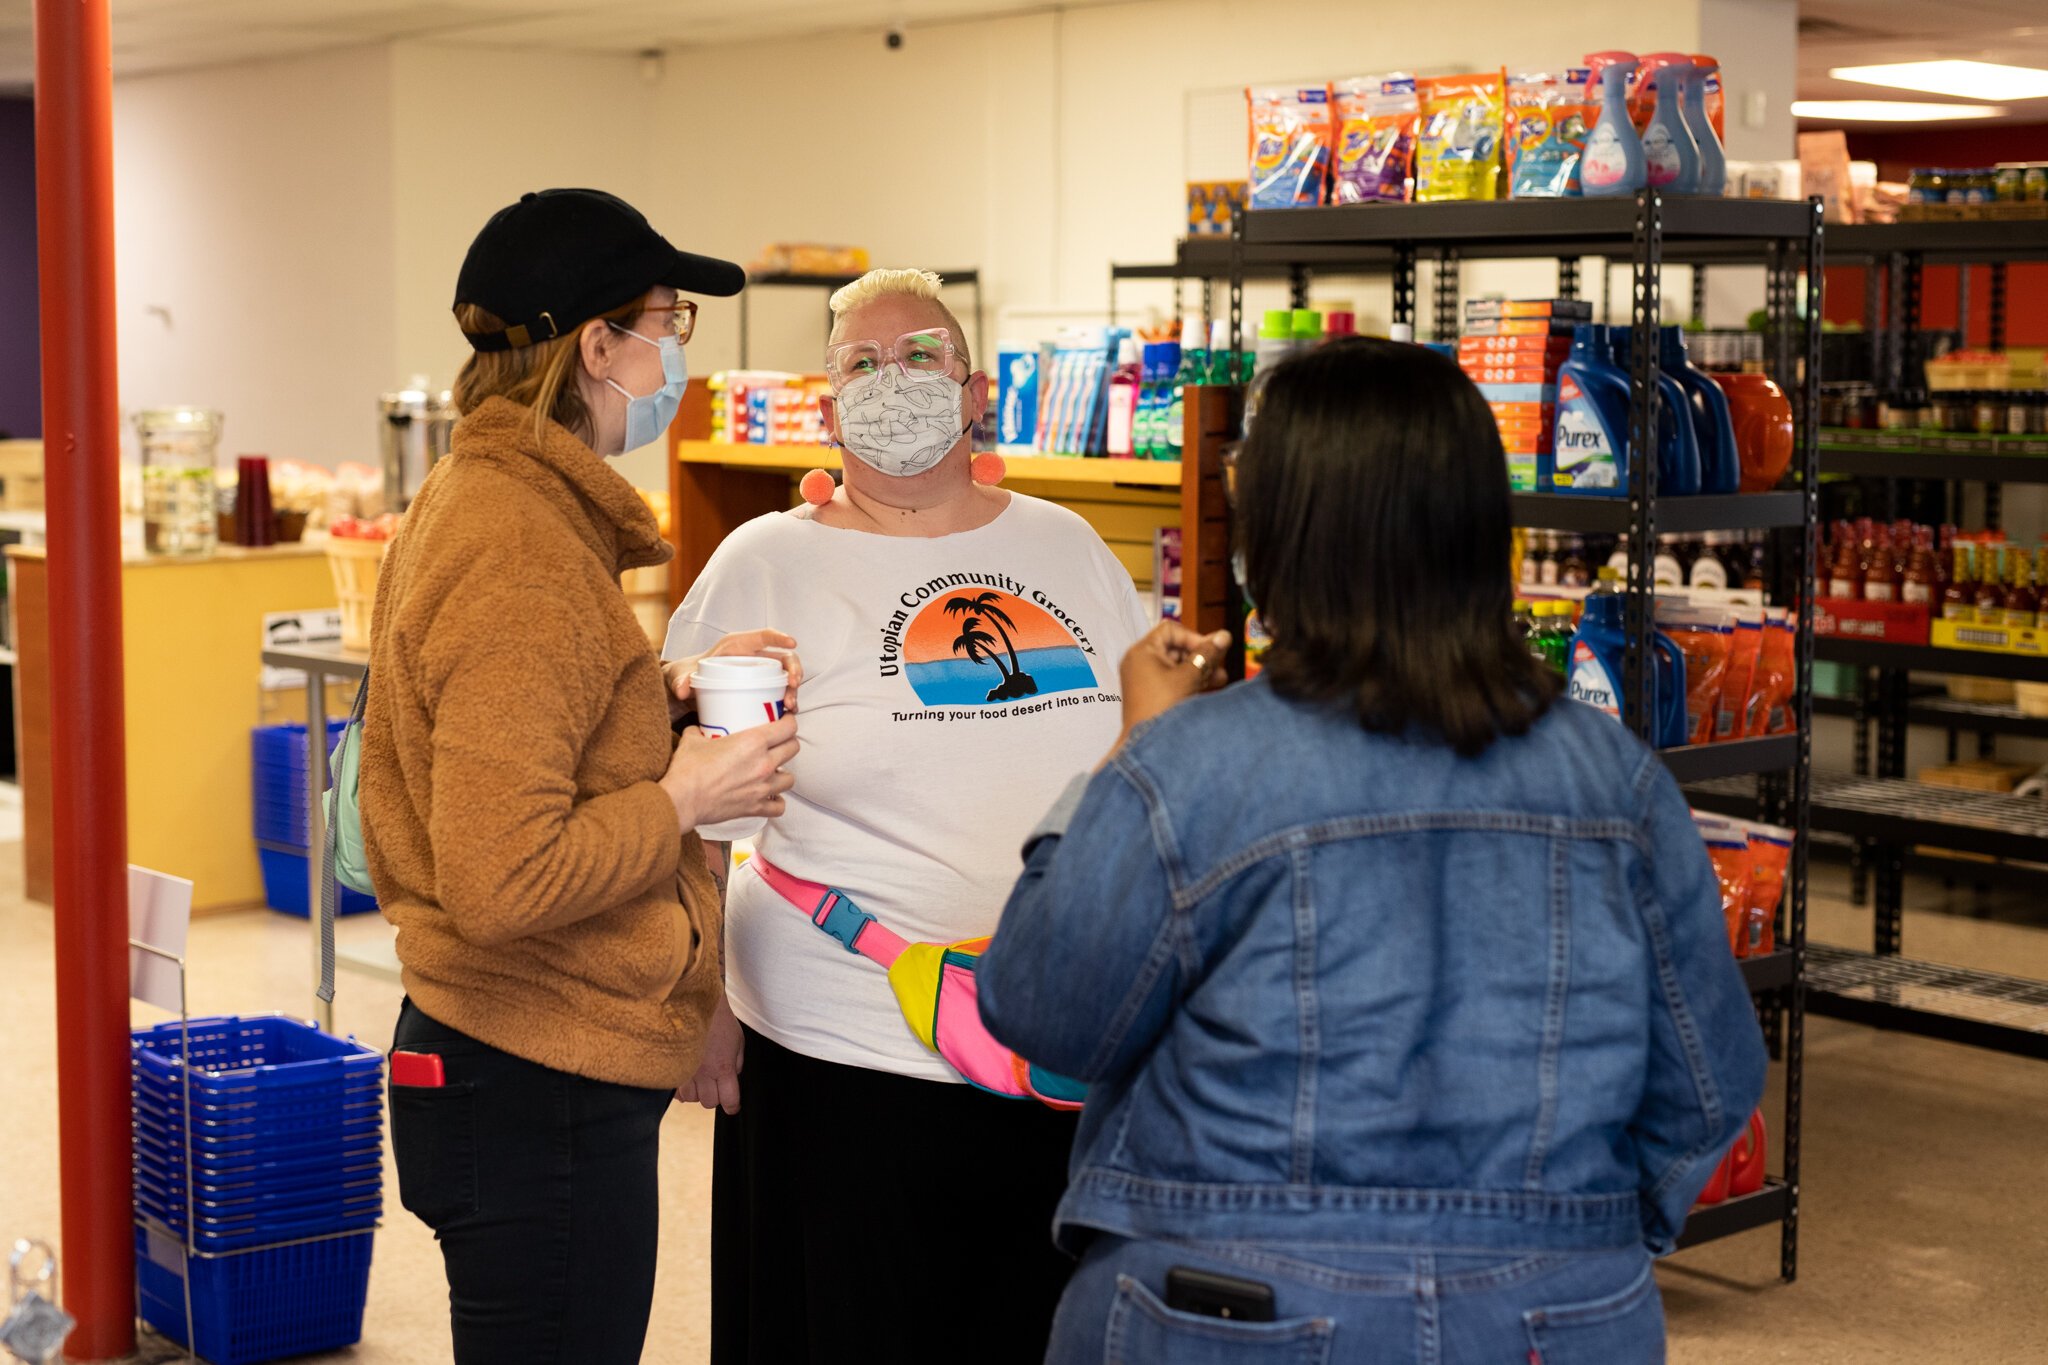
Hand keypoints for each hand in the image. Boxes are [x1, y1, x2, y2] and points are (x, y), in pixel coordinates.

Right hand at [660, 715, 799, 829]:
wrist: (682, 800)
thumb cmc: (687, 770)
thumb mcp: (693, 740)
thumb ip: (700, 731)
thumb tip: (698, 729)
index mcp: (753, 742)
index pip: (788, 728)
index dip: (789, 722)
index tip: (785, 720)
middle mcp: (763, 764)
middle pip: (793, 749)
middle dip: (788, 743)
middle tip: (778, 742)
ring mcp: (762, 787)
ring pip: (790, 779)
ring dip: (783, 773)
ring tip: (773, 771)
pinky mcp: (756, 807)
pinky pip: (779, 806)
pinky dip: (777, 802)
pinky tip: (770, 796)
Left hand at [664, 630, 803, 720]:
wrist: (689, 688)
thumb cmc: (689, 674)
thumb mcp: (683, 675)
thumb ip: (681, 681)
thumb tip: (683, 690)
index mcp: (737, 645)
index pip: (763, 636)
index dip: (779, 637)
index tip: (792, 642)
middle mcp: (753, 657)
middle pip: (782, 657)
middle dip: (793, 669)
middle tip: (794, 684)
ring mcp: (759, 673)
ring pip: (785, 676)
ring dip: (792, 689)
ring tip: (790, 705)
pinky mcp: (761, 688)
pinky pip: (779, 691)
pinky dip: (786, 700)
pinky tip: (787, 712)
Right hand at [680, 996, 743, 1114]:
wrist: (698, 1006)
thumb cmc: (720, 1021)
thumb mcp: (738, 1041)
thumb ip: (737, 1063)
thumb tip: (733, 1077)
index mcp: (723, 1068)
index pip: (729, 1100)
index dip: (733, 1106)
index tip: (733, 1105)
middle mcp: (704, 1074)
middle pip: (709, 1103)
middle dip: (715, 1097)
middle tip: (716, 1085)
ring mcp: (687, 1071)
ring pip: (691, 1098)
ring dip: (697, 1093)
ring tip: (701, 1079)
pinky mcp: (674, 1067)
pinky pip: (676, 1089)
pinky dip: (682, 1088)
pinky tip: (688, 1078)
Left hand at [1115, 623, 1233, 749]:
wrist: (1147, 747)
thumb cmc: (1160, 710)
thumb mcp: (1190, 677)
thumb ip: (1207, 654)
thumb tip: (1223, 636)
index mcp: (1142, 651)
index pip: (1172, 630)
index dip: (1194, 637)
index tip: (1210, 651)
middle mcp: (1139, 662)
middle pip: (1176, 647)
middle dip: (1201, 657)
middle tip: (1220, 666)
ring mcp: (1143, 678)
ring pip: (1176, 665)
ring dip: (1199, 670)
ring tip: (1220, 679)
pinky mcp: (1150, 693)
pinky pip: (1172, 680)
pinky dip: (1189, 681)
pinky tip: (1208, 688)